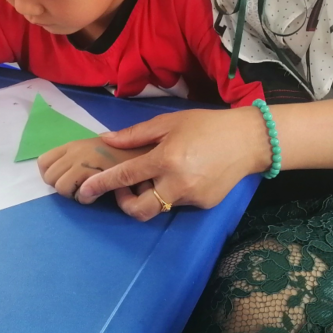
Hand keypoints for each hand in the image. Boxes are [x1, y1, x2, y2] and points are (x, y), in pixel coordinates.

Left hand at [38, 138, 151, 200]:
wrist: (153, 148)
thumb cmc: (130, 149)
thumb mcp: (101, 147)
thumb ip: (82, 155)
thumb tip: (65, 170)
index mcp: (76, 144)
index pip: (43, 162)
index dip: (50, 176)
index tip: (67, 182)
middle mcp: (77, 151)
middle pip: (49, 177)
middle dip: (62, 188)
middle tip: (80, 189)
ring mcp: (86, 161)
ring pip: (61, 188)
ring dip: (74, 196)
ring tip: (91, 193)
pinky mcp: (98, 174)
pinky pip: (80, 195)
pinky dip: (86, 200)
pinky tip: (100, 196)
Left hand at [75, 108, 265, 221]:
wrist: (248, 140)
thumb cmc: (206, 125)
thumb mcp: (168, 122)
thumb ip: (135, 134)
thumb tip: (106, 139)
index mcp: (165, 159)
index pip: (125, 177)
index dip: (101, 184)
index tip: (85, 191)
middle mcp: (177, 183)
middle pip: (139, 210)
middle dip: (124, 204)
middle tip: (124, 188)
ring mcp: (192, 197)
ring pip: (159, 206)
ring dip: (149, 195)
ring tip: (156, 174)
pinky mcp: (204, 204)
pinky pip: (178, 204)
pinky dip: (172, 193)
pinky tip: (183, 175)